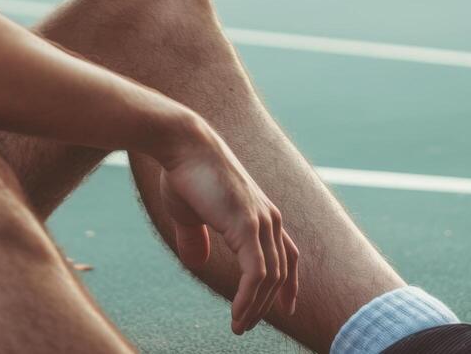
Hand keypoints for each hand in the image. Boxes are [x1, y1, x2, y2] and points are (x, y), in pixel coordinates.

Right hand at [157, 121, 298, 334]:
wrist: (181, 145)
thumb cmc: (184, 173)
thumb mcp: (190, 214)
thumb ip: (197, 237)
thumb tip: (196, 261)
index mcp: (261, 214)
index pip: (287, 255)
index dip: (289, 284)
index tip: (286, 308)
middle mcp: (269, 218)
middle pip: (279, 272)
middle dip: (265, 304)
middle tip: (245, 326)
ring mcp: (261, 220)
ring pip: (269, 277)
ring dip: (256, 307)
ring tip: (238, 326)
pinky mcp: (247, 224)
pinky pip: (257, 273)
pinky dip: (250, 298)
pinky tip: (238, 315)